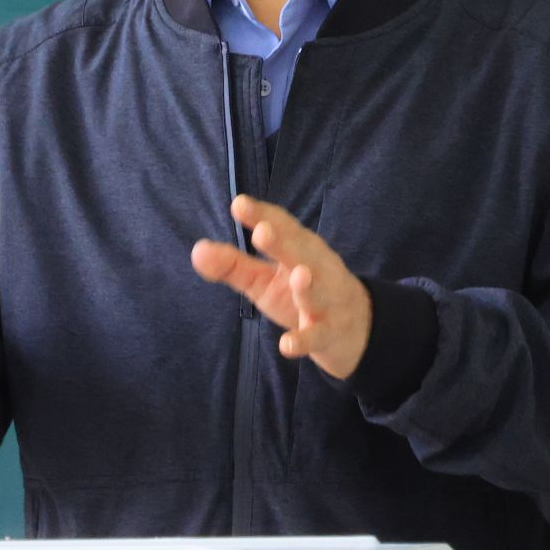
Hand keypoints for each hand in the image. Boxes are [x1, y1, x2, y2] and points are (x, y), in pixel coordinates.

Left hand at [190, 195, 372, 380]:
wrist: (353, 327)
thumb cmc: (298, 294)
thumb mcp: (264, 279)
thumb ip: (232, 265)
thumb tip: (197, 249)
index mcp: (299, 248)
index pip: (282, 226)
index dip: (263, 215)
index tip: (239, 204)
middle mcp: (316, 267)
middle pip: (301, 253)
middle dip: (284, 242)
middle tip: (263, 231)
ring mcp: (326, 300)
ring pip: (317, 292)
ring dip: (308, 286)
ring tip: (299, 276)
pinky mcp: (329, 332)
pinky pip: (318, 336)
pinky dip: (304, 340)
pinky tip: (287, 344)